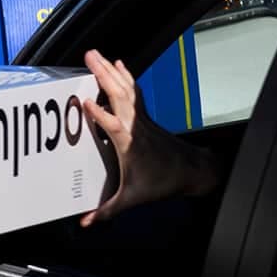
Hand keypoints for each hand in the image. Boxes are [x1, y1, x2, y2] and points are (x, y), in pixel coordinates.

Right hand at [77, 50, 218, 226]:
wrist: (192, 171)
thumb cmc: (162, 182)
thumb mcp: (133, 198)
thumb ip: (108, 210)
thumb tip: (85, 222)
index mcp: (129, 143)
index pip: (112, 125)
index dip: (99, 114)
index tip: (84, 102)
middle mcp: (135, 125)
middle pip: (118, 94)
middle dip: (103, 74)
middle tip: (89, 55)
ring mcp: (141, 117)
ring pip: (125, 88)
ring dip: (111, 70)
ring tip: (97, 54)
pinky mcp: (145, 116)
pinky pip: (133, 90)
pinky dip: (125, 75)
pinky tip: (118, 64)